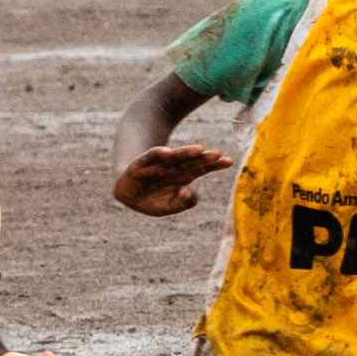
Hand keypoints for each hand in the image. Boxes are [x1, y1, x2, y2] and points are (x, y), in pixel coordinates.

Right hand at [114, 144, 231, 216]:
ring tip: (198, 149)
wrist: (127, 195)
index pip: (202, 168)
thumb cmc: (152, 199)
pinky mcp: (141, 164)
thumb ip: (183, 202)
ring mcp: (158, 164)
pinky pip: (150, 157)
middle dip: (204, 158)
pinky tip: (167, 152)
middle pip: (191, 161)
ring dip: (185, 153)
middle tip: (217, 154)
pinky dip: (158, 154)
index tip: (229, 161)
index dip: (214, 165)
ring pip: (174, 157)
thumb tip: (189, 190)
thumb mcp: (170, 206)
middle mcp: (172, 168)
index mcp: (183, 176)